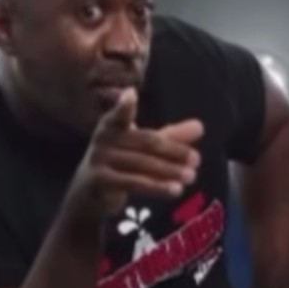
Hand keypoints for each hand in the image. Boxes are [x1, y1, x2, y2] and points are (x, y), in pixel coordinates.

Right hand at [67, 88, 203, 217]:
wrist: (88, 192)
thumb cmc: (119, 162)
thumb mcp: (143, 147)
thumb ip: (171, 136)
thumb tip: (200, 127)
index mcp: (112, 124)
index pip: (120, 114)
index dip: (124, 106)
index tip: (131, 94)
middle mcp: (103, 139)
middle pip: (145, 143)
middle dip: (173, 151)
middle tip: (197, 159)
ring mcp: (99, 160)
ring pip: (142, 165)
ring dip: (169, 171)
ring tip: (191, 176)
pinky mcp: (100, 180)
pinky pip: (134, 183)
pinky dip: (157, 187)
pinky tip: (176, 190)